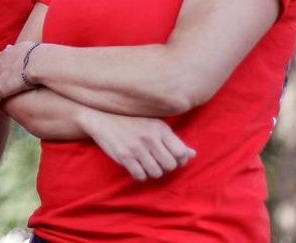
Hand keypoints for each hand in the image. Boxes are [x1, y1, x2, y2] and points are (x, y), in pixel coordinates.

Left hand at [0, 41, 38, 111]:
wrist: (39, 62)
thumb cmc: (39, 55)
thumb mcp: (28, 47)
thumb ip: (22, 49)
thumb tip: (22, 48)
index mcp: (5, 54)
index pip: (1, 63)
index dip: (6, 72)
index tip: (11, 77)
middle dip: (0, 82)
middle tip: (8, 90)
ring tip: (4, 101)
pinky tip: (1, 110)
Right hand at [77, 109, 194, 180]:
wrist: (102, 118)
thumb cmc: (132, 121)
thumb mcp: (154, 125)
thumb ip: (173, 140)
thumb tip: (193, 154)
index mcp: (159, 128)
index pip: (181, 153)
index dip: (179, 160)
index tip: (171, 158)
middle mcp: (150, 138)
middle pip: (170, 165)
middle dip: (165, 167)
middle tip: (157, 162)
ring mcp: (136, 148)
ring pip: (156, 173)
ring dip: (153, 172)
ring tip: (146, 164)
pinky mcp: (124, 156)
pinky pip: (140, 176)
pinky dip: (140, 175)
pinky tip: (136, 167)